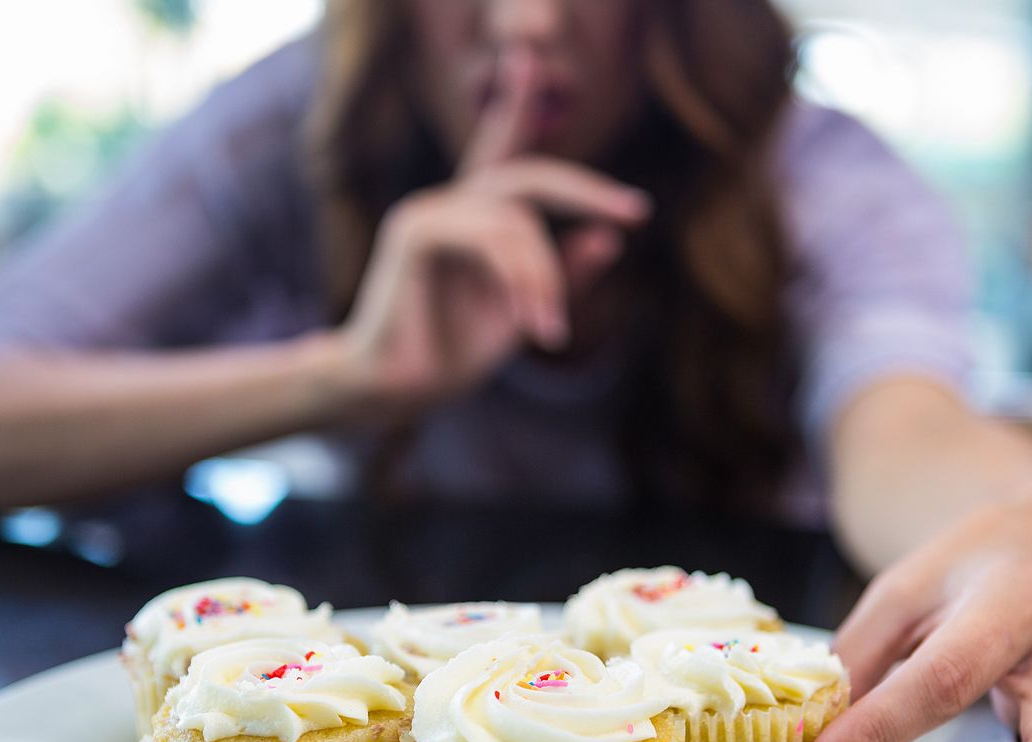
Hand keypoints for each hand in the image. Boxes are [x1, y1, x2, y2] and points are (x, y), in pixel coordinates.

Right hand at [337, 50, 648, 411]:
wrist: (398, 391)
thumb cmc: (453, 353)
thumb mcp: (525, 311)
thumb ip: (564, 275)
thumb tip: (611, 237)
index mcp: (472, 217)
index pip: (499, 148)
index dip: (515, 105)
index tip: (531, 60)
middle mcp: (448, 204)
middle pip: (529, 175)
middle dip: (586, 191)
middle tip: (633, 213)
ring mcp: (427, 212)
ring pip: (517, 222)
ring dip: (545, 278)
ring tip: (550, 331)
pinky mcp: (415, 232)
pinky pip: (489, 238)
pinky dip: (520, 280)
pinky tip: (530, 324)